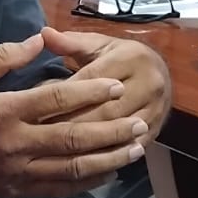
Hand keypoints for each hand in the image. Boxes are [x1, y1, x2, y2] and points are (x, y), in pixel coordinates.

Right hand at [0, 35, 149, 197]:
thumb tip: (38, 39)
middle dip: (112, 131)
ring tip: (135, 149)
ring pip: (74, 169)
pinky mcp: (18, 191)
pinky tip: (109, 173)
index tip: (116, 85)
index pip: (56, 100)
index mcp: (3, 112)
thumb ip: (2, 57)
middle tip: (140, 122)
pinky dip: (89, 183)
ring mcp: (19, 172)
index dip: (90, 92)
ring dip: (109, 160)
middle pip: (75, 139)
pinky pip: (61, 189)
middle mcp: (15, 144)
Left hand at [40, 27, 170, 143]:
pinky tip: (83, 163)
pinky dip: (106, 156)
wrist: (162, 72)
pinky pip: (128, 147)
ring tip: (57, 153)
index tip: (36, 107)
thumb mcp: (97, 44)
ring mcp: (156, 109)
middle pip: (105, 110)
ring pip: (116, 132)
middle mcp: (148, 83)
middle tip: (41, 136)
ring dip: (87, 144)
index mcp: (130, 57)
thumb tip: (43, 34)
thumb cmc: (120, 56)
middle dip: (72, 124)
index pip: (92, 80)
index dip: (64, 95)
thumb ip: (69, 42)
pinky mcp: (158, 130)